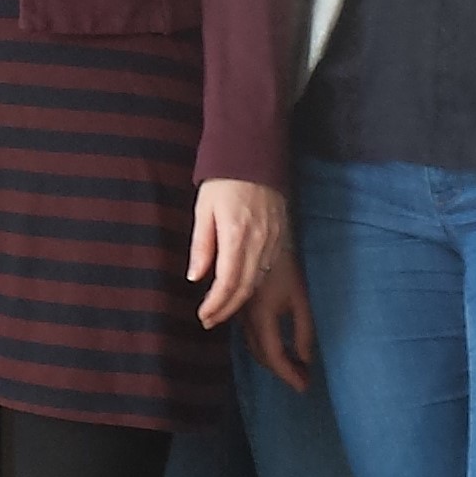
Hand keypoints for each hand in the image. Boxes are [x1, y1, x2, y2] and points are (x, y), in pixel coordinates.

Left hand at [187, 179, 287, 329]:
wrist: (255, 156)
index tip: (203, 316)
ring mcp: (272, 240)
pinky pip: (267, 269)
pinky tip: (239, 288)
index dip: (216, 305)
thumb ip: (201, 245)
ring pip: (257, 281)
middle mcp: (258, 242)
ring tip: (221, 309)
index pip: (228, 283)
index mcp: (236, 235)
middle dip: (226, 309)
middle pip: (245, 288)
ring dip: (239, 300)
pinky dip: (252, 284)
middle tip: (209, 320)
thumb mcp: (203, 209)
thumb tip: (196, 277)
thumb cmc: (224, 181)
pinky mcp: (280, 237)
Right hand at [238, 243, 316, 391]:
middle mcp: (247, 317)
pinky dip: (263, 347)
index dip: (288, 374)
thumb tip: (305, 358)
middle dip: (281, 371)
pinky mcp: (240, 305)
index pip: (274, 355)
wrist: (260, 240)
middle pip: (261, 355)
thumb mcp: (300, 297)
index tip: (304, 387)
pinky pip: (249, 334)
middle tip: (302, 380)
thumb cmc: (285, 265)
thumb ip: (303, 329)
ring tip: (294, 368)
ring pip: (253, 346)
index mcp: (263, 315)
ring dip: (271, 360)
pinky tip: (278, 348)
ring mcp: (241, 312)